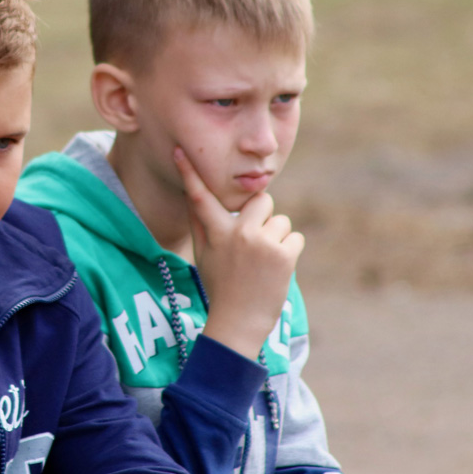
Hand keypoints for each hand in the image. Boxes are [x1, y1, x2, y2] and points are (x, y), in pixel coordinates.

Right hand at [175, 148, 303, 358]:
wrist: (239, 322)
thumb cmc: (220, 286)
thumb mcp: (203, 254)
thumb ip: (201, 224)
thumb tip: (193, 197)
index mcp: (215, 233)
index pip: (200, 198)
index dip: (189, 173)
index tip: (179, 151)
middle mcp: (238, 233)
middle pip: (261, 200)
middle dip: (262, 216)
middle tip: (253, 242)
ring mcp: (262, 243)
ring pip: (280, 220)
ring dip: (276, 237)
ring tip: (263, 261)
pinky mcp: (284, 255)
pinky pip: (294, 237)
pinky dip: (289, 251)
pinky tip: (275, 268)